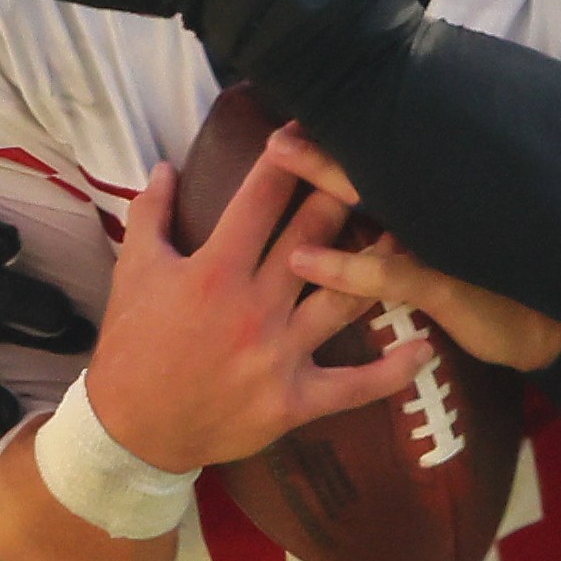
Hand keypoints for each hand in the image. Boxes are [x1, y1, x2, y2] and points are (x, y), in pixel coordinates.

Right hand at [84, 155, 431, 473]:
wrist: (133, 430)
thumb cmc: (133, 347)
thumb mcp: (133, 273)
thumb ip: (151, 215)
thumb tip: (165, 166)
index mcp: (214, 270)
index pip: (261, 199)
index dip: (288, 159)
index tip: (310, 130)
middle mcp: (254, 306)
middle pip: (314, 237)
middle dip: (344, 196)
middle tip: (373, 166)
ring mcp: (279, 354)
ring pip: (345, 298)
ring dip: (381, 265)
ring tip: (411, 235)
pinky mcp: (295, 399)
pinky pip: (354, 385)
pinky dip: (393, 371)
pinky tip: (427, 348)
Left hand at [267, 121, 560, 370]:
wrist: (546, 333)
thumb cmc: (495, 290)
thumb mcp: (458, 248)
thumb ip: (418, 216)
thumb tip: (382, 193)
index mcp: (436, 199)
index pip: (386, 151)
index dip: (346, 125)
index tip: (306, 100)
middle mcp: (436, 212)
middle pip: (373, 162)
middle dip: (325, 134)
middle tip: (279, 108)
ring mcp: (441, 245)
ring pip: (373, 201)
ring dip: (323, 177)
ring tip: (277, 152)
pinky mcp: (444, 286)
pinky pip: (385, 273)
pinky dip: (341, 267)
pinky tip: (302, 258)